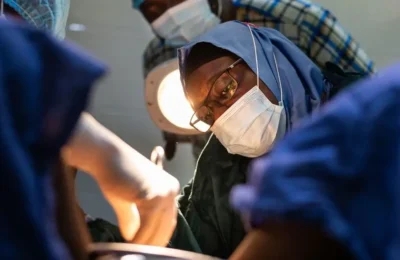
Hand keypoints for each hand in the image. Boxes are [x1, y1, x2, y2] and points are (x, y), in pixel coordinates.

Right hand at [62, 113, 179, 245]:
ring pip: (156, 229)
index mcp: (170, 188)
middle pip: (166, 226)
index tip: (149, 249)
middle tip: (140, 255)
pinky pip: (146, 226)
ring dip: (144, 243)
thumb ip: (134, 217)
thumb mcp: (128, 200)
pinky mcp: (154, 196)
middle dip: (153, 242)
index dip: (159, 236)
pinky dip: (138, 238)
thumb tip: (132, 236)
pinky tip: (128, 245)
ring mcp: (165, 192)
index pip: (168, 220)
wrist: (106, 156)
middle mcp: (172, 189)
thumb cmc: (115, 174)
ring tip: (131, 253)